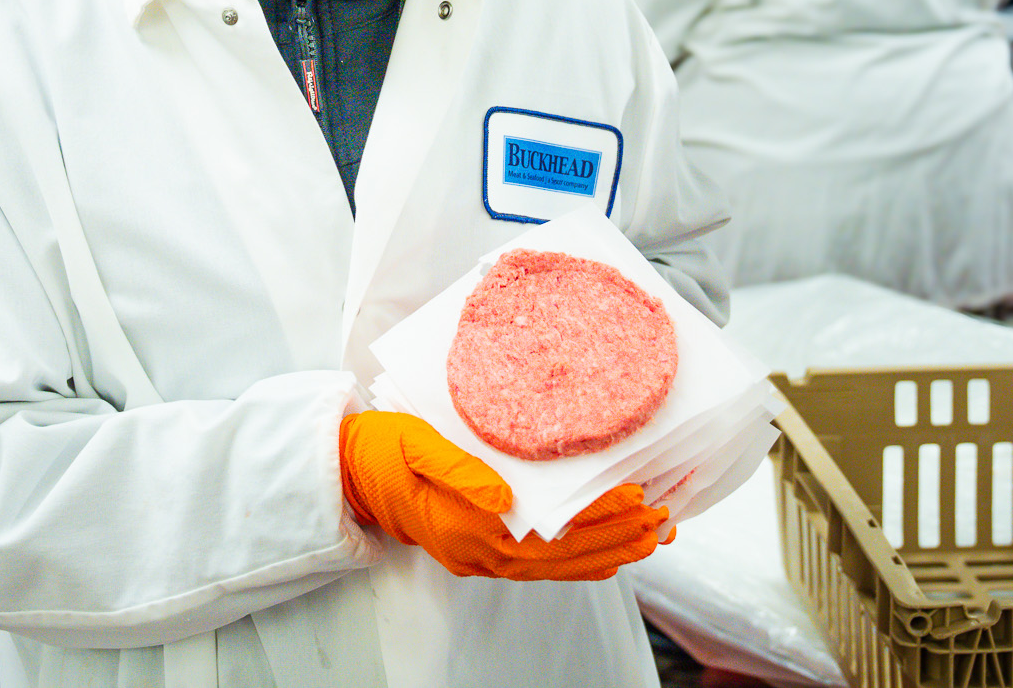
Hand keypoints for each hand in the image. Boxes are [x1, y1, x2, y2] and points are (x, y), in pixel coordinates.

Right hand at [338, 411, 665, 580]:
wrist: (348, 476)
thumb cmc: (381, 451)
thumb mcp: (413, 445)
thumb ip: (458, 469)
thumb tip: (503, 496)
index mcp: (468, 526)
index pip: (551, 529)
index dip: (598, 515)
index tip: (638, 496)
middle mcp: (481, 553)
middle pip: (565, 556)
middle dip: (619, 538)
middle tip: (664, 519)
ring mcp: (482, 560)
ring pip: (560, 566)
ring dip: (609, 552)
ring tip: (654, 536)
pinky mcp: (483, 556)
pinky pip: (544, 567)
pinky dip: (582, 561)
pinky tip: (610, 553)